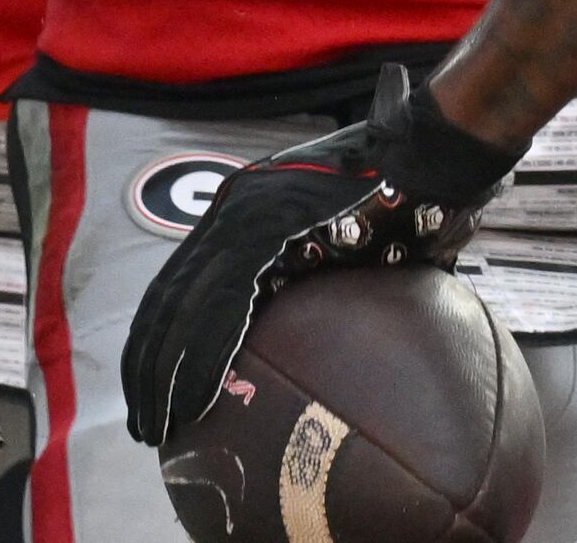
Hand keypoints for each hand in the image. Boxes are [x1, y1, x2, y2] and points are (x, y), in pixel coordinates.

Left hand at [119, 65, 521, 448]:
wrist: (430, 150)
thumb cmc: (406, 197)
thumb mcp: (349, 244)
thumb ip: (322, 283)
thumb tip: (332, 346)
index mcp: (244, 210)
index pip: (181, 285)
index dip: (160, 342)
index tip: (154, 392)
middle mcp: (232, 208)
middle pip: (167, 298)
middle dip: (148, 366)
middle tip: (146, 425)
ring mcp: (244, 213)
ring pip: (181, 304)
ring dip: (163, 372)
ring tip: (158, 426)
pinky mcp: (265, 225)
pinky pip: (220, 304)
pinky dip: (202, 357)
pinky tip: (194, 400)